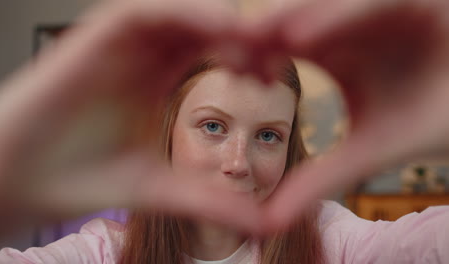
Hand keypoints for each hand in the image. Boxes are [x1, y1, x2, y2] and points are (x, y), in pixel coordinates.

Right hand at [0, 0, 261, 234]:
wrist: (17, 181)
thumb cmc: (81, 179)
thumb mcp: (158, 187)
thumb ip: (208, 199)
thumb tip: (261, 225)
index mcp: (158, 81)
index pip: (213, 53)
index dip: (248, 59)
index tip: (273, 80)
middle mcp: (142, 56)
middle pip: (203, 26)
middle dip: (241, 37)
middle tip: (275, 56)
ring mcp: (118, 43)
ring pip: (179, 11)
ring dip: (219, 21)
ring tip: (254, 42)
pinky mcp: (94, 35)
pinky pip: (145, 11)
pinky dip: (183, 13)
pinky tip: (220, 28)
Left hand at [247, 0, 448, 230]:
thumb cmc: (426, 125)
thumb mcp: (367, 151)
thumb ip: (319, 178)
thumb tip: (267, 222)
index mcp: (335, 54)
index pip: (285, 49)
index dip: (259, 60)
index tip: (233, 77)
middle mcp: (350, 26)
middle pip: (300, 23)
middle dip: (268, 36)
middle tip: (232, 58)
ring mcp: (378, 10)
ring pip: (329, 10)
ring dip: (298, 21)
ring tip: (268, 41)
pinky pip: (369, 3)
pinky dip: (338, 16)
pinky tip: (302, 38)